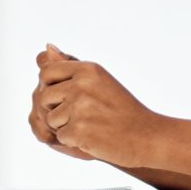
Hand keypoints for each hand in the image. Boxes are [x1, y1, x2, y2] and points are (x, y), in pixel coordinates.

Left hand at [36, 52, 164, 167]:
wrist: (147, 136)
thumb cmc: (122, 109)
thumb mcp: (98, 79)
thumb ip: (70, 65)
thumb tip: (46, 47)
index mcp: (87, 69)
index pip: (46, 72)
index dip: (50, 87)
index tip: (64, 97)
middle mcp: (82, 85)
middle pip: (43, 97)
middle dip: (56, 109)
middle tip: (81, 115)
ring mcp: (80, 107)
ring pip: (50, 119)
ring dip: (65, 127)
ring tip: (90, 125)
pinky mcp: (79, 130)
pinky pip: (60, 137)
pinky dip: (74, 141)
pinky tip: (93, 137)